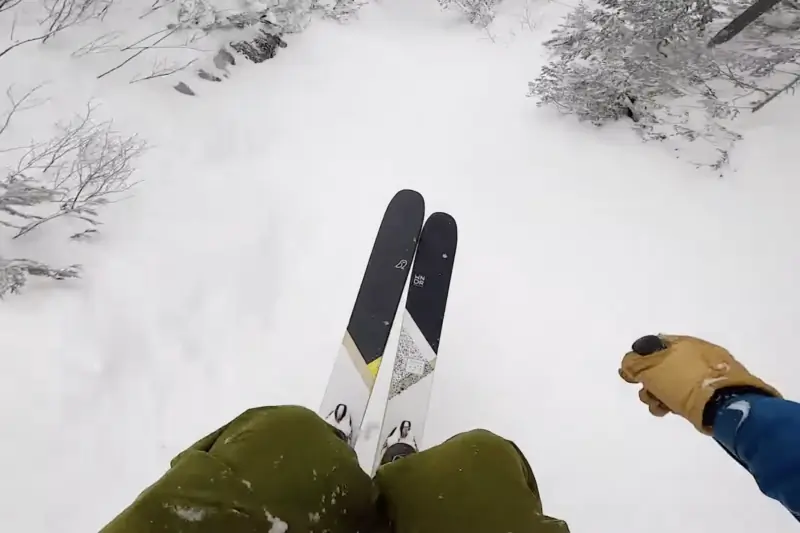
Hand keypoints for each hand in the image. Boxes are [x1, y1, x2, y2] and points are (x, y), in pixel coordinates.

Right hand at [619, 334, 779, 433]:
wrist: (725, 403)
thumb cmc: (684, 382)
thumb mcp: (651, 369)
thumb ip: (634, 363)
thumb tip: (628, 364)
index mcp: (681, 342)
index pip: (652, 346)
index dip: (638, 361)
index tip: (631, 377)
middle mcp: (694, 353)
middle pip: (660, 367)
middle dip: (648, 382)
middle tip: (647, 393)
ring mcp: (706, 373)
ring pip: (671, 383)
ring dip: (658, 395)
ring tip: (658, 407)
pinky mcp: (713, 392)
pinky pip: (685, 394)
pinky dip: (674, 402)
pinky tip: (669, 411)